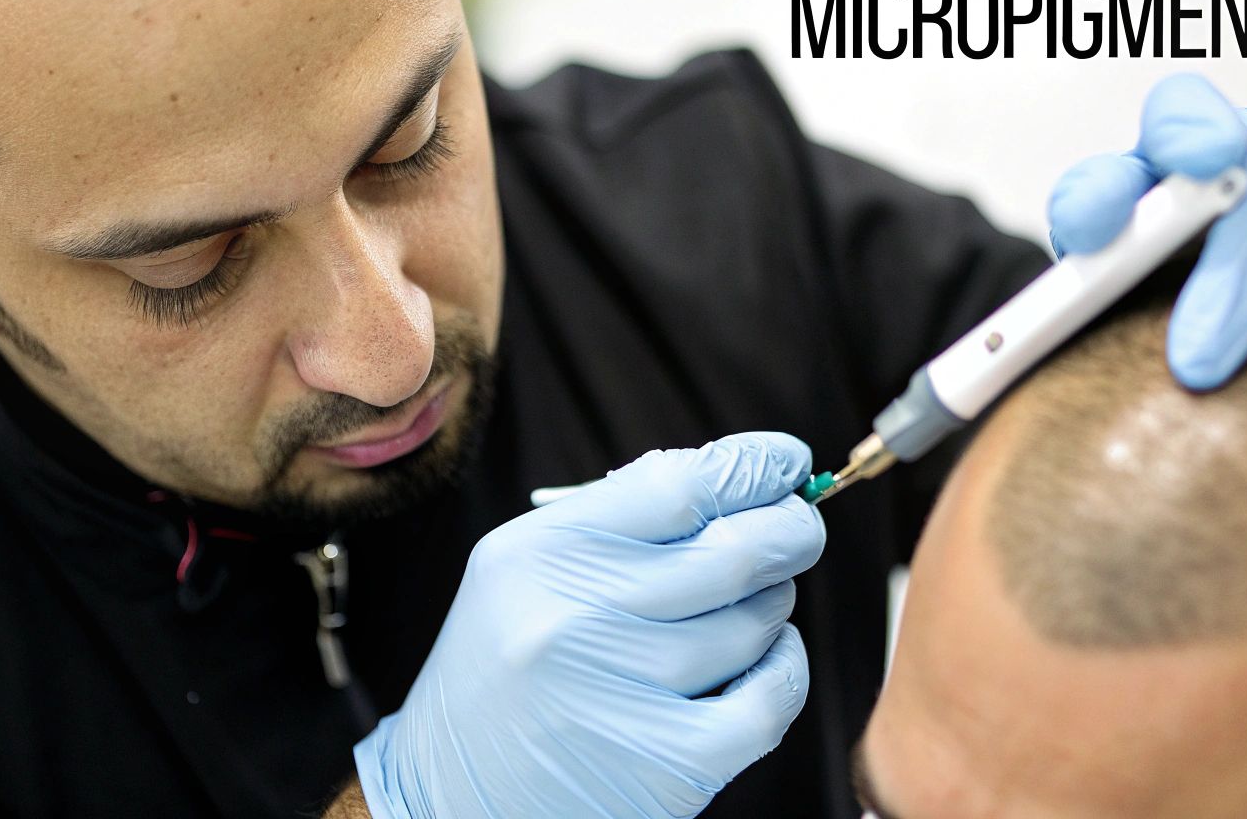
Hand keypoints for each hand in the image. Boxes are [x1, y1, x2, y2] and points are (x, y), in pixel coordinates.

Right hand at [352, 432, 825, 818]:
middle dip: (790, 531)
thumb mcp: (528, 568)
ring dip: (771, 607)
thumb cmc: (507, 669)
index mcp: (540, 554)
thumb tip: (742, 474)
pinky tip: (765, 662)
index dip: (751, 467)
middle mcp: (573, 619)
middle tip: (798, 529)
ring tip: (744, 610)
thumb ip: (620, 516)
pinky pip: (771, 698)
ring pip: (755, 623)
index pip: (679, 486)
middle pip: (735, 551)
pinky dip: (785, 670)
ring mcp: (621, 695)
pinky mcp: (666, 764)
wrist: (449, 794)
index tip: (785, 461)